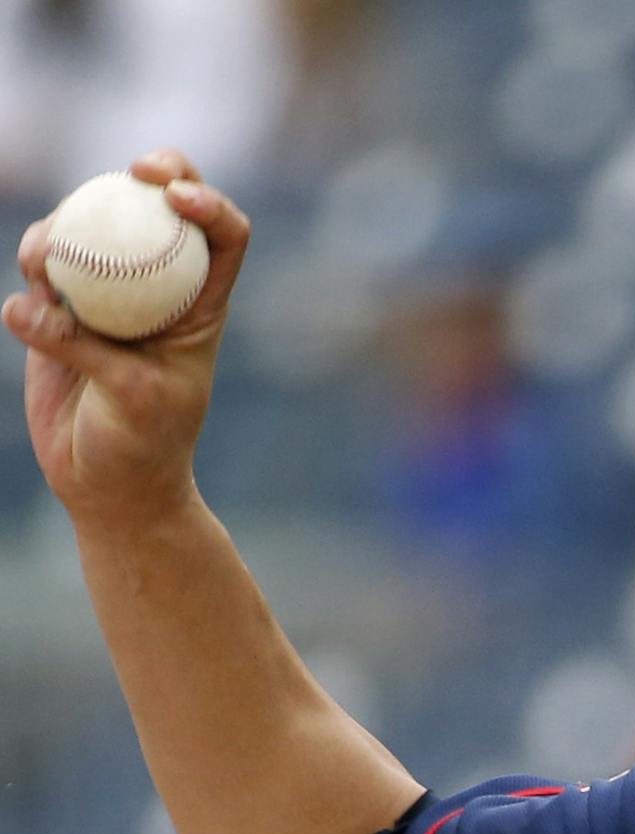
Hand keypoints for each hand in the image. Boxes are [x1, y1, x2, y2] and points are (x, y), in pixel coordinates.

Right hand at [3, 150, 249, 526]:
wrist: (107, 482)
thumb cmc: (143, 445)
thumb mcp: (134, 399)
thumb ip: (86, 349)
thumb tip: (32, 306)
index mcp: (201, 306)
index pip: (224, 238)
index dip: (210, 204)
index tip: (179, 198)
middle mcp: (158, 288)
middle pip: (161, 207)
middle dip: (155, 173)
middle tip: (133, 170)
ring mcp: (108, 292)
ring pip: (90, 227)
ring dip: (67, 228)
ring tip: (45, 266)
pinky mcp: (60, 308)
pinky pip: (42, 266)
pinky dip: (33, 271)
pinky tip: (30, 303)